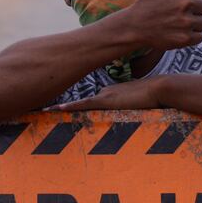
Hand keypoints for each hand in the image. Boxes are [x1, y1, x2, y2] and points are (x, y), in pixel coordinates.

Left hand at [46, 77, 163, 111]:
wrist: (160, 88)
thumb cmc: (155, 96)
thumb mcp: (141, 102)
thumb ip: (133, 107)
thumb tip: (134, 114)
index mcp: (111, 92)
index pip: (89, 100)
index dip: (73, 104)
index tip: (58, 107)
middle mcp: (104, 91)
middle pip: (79, 100)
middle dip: (61, 103)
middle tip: (41, 107)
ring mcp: (105, 95)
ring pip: (79, 102)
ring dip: (61, 107)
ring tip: (43, 110)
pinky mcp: (107, 101)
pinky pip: (85, 105)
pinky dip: (71, 107)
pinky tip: (57, 109)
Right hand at [125, 0, 201, 50]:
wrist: (134, 25)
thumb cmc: (148, 0)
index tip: (181, 1)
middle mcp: (185, 4)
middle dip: (195, 11)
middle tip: (179, 13)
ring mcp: (185, 22)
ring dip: (194, 24)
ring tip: (179, 23)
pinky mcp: (184, 38)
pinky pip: (200, 37)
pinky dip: (192, 36)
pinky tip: (179, 32)